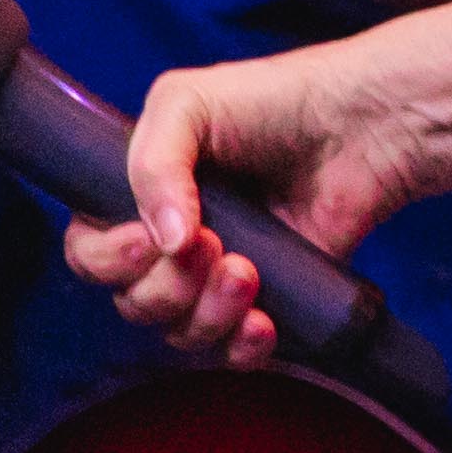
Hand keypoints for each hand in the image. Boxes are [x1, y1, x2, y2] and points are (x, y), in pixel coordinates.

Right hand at [57, 47, 416, 362]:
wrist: (361, 124)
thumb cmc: (273, 100)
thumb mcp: (187, 103)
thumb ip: (150, 165)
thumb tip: (162, 241)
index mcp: (140, 197)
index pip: (89, 253)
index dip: (108, 259)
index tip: (148, 241)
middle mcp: (172, 242)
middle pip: (133, 302)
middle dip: (167, 285)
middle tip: (213, 245)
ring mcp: (219, 275)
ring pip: (181, 331)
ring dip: (208, 312)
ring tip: (249, 271)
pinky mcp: (271, 300)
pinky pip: (234, 351)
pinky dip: (241, 346)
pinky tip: (264, 321)